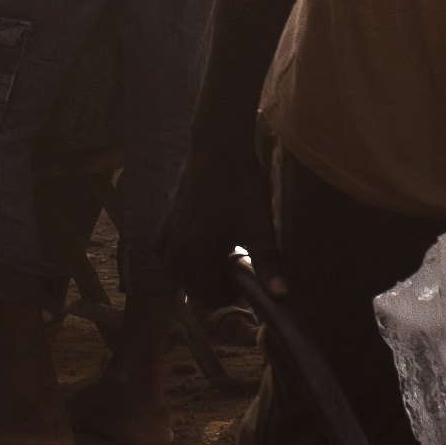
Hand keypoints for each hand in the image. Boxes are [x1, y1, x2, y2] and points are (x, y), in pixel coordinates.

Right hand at [155, 131, 273, 317]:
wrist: (219, 148)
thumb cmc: (242, 186)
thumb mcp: (259, 226)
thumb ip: (268, 264)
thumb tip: (281, 296)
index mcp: (198, 254)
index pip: (208, 296)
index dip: (229, 296)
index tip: (244, 281)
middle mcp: (176, 249)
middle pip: (193, 288)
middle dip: (214, 286)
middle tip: (236, 267)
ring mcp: (167, 234)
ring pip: (177, 273)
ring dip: (197, 273)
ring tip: (220, 256)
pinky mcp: (164, 220)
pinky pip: (165, 253)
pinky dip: (180, 257)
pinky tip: (198, 245)